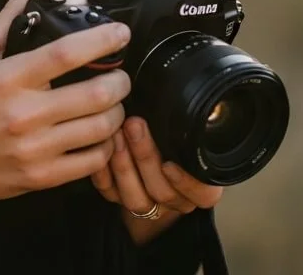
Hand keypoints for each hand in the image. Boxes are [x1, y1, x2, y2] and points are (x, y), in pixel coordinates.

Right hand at [0, 0, 132, 210]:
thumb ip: (14, 13)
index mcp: (8, 77)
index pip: (64, 53)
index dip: (101, 40)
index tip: (120, 33)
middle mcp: (23, 113)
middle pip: (94, 94)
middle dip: (120, 80)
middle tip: (121, 74)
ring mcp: (35, 148)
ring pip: (100, 128)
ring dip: (117, 112)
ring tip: (113, 102)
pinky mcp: (42, 177)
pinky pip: (93, 161)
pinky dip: (106, 145)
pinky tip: (101, 133)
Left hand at [90, 117, 223, 239]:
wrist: (148, 145)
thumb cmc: (174, 132)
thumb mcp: (186, 128)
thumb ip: (187, 124)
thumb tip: (184, 100)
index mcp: (199, 187)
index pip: (202, 194)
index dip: (186, 182)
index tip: (169, 162)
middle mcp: (174, 199)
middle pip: (163, 192)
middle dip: (145, 157)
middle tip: (134, 124)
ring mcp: (147, 202)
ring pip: (136, 198)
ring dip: (123, 164)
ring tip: (115, 132)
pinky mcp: (119, 199)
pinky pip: (109, 193)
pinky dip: (103, 172)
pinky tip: (100, 147)